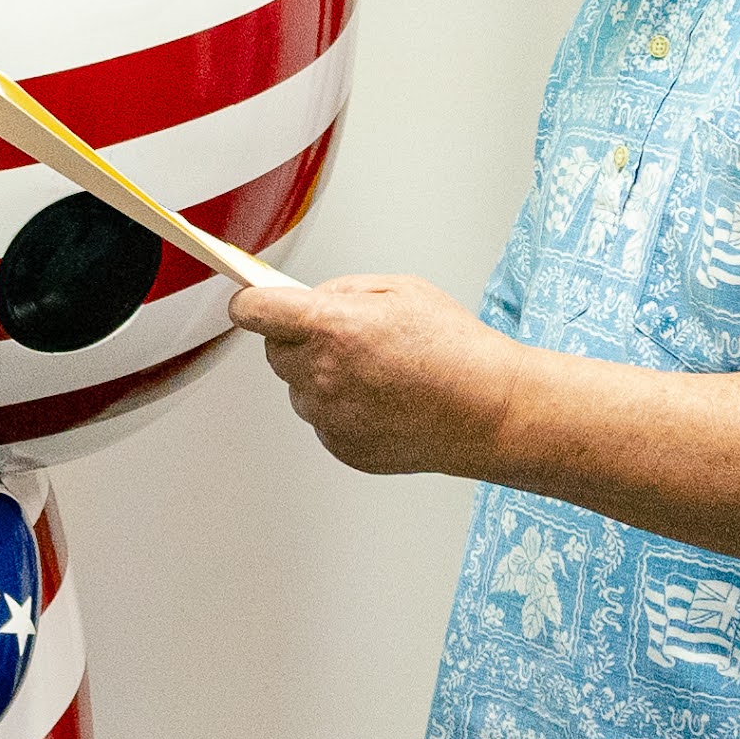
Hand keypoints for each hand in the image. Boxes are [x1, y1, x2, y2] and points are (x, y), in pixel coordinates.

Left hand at [232, 274, 522, 479]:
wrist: (490, 411)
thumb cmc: (455, 348)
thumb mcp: (401, 290)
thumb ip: (343, 290)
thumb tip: (308, 299)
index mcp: (332, 327)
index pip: (255, 313)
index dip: (249, 304)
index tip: (249, 303)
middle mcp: (322, 375)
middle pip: (275, 352)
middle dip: (297, 341)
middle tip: (340, 338)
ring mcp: (330, 417)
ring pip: (299, 390)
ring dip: (319, 378)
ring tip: (375, 374)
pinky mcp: (341, 448)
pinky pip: (323, 421)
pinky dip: (341, 410)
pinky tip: (383, 402)